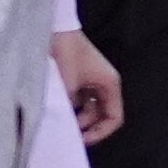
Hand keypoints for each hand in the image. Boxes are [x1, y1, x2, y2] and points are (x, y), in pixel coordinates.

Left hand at [49, 28, 126, 144]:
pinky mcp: (80, 76)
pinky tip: (57, 109)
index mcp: (110, 84)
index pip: (114, 118)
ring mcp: (92, 80)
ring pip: (90, 108)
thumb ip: (70, 108)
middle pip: (102, 115)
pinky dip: (71, 106)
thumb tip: (65, 126)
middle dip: (87, 126)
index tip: (80, 140)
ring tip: (61, 122)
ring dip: (78, 117)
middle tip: (68, 134)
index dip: (100, 133)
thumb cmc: (65, 54)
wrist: (53, 28)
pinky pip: (80, 99)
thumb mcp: (67, 86)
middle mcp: (105, 83)